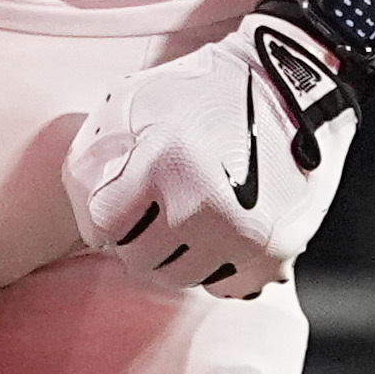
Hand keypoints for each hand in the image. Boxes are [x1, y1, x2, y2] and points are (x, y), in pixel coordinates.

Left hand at [63, 15, 361, 297]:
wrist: (289, 85)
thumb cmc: (205, 89)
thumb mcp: (135, 99)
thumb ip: (96, 155)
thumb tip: (84, 219)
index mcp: (163, 161)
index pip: (103, 225)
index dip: (105, 217)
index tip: (117, 208)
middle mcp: (202, 203)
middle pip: (139, 260)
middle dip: (139, 237)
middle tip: (155, 212)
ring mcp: (241, 232)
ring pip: (180, 279)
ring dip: (177, 254)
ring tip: (189, 218)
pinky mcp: (275, 251)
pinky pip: (226, 288)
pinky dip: (219, 267)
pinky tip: (221, 234)